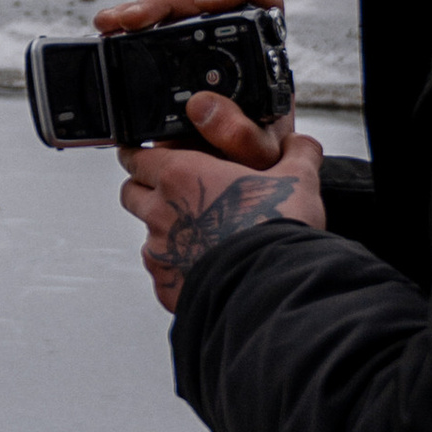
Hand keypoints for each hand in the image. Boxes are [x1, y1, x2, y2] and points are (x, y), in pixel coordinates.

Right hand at [94, 0, 297, 166]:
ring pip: (170, 13)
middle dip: (165, 3)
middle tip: (136, 18)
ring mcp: (196, 53)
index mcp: (260, 60)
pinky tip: (109, 32)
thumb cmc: (251, 163)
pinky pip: (147, 36)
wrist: (224, 182)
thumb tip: (204, 106)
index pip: (257, 4)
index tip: (207, 4)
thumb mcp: (257, 157)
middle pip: (200, 3)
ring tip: (113, 23)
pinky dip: (125, 32)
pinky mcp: (168, 64)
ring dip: (140, 12)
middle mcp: (228, 48)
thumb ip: (243, 137)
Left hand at [118, 133, 326, 313]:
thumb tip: (300, 143)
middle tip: (173, 195)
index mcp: (180, 176)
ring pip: (147, 238)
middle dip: (144, 190)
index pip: (136, 156)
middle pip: (131, 193)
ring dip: (165, 235)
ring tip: (200, 240)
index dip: (141, 155)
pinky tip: (206, 271)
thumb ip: (296, 153)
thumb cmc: (277, 228)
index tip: (146, 156)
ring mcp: (161, 253)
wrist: (275, 286)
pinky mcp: (167, 288)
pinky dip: (178, 272)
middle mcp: (161, 212)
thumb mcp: (297, 178)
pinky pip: (163, 276)